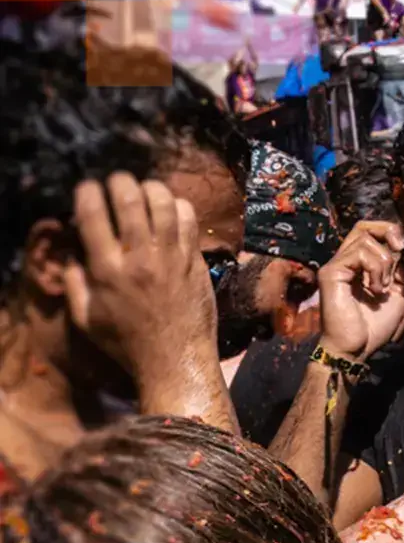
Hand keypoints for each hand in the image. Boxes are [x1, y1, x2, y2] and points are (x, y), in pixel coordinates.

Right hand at [64, 174, 216, 378]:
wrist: (175, 361)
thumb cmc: (127, 344)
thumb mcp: (86, 319)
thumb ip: (73, 283)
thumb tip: (70, 253)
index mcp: (107, 271)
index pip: (92, 215)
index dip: (87, 192)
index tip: (87, 188)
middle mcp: (139, 259)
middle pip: (129, 199)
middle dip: (119, 181)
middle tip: (117, 182)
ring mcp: (171, 258)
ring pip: (163, 203)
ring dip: (151, 188)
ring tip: (145, 190)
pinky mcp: (194, 262)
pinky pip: (189, 220)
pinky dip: (178, 206)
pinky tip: (171, 210)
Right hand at [317, 221, 403, 362]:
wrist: (359, 348)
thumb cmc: (375, 326)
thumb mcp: (401, 295)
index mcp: (360, 264)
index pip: (372, 232)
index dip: (391, 233)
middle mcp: (346, 261)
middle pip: (363, 226)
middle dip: (387, 232)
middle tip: (400, 250)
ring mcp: (336, 265)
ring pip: (365, 239)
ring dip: (384, 263)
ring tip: (383, 288)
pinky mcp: (331, 272)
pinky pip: (359, 254)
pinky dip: (375, 270)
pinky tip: (375, 291)